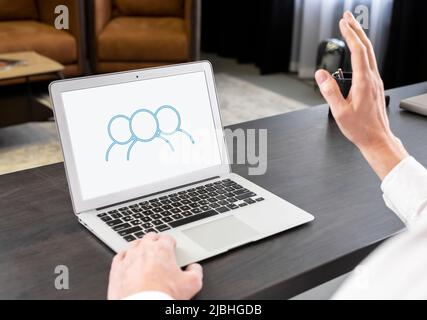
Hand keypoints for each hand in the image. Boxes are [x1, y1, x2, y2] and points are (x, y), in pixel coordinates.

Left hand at [107, 233, 202, 299]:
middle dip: (155, 241)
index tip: (171, 247)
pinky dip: (125, 257)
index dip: (171, 243)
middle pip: (150, 237)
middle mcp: (144, 249)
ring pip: (134, 244)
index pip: (167, 238)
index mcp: (162, 249)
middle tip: (158, 249)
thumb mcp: (192, 284)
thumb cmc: (163, 295)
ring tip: (144, 255)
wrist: (142, 307)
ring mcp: (128, 257)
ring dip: (140, 247)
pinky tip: (128, 262)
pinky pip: (120, 256)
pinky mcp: (116, 268)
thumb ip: (196, 271)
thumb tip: (194, 268)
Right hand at [315, 11, 407, 179]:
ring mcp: (375, 81)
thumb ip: (329, 91)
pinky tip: (358, 51)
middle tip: (347, 17)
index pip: (358, 51)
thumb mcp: (340, 112)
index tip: (343, 23)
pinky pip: (369, 62)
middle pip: (366, 47)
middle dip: (357, 29)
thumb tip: (320, 74)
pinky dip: (362, 50)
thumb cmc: (360, 128)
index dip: (350, 35)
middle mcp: (372, 78)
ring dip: (360, 38)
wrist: (377, 138)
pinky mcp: (374, 86)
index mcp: (364, 82)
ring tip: (351, 29)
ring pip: (369, 53)